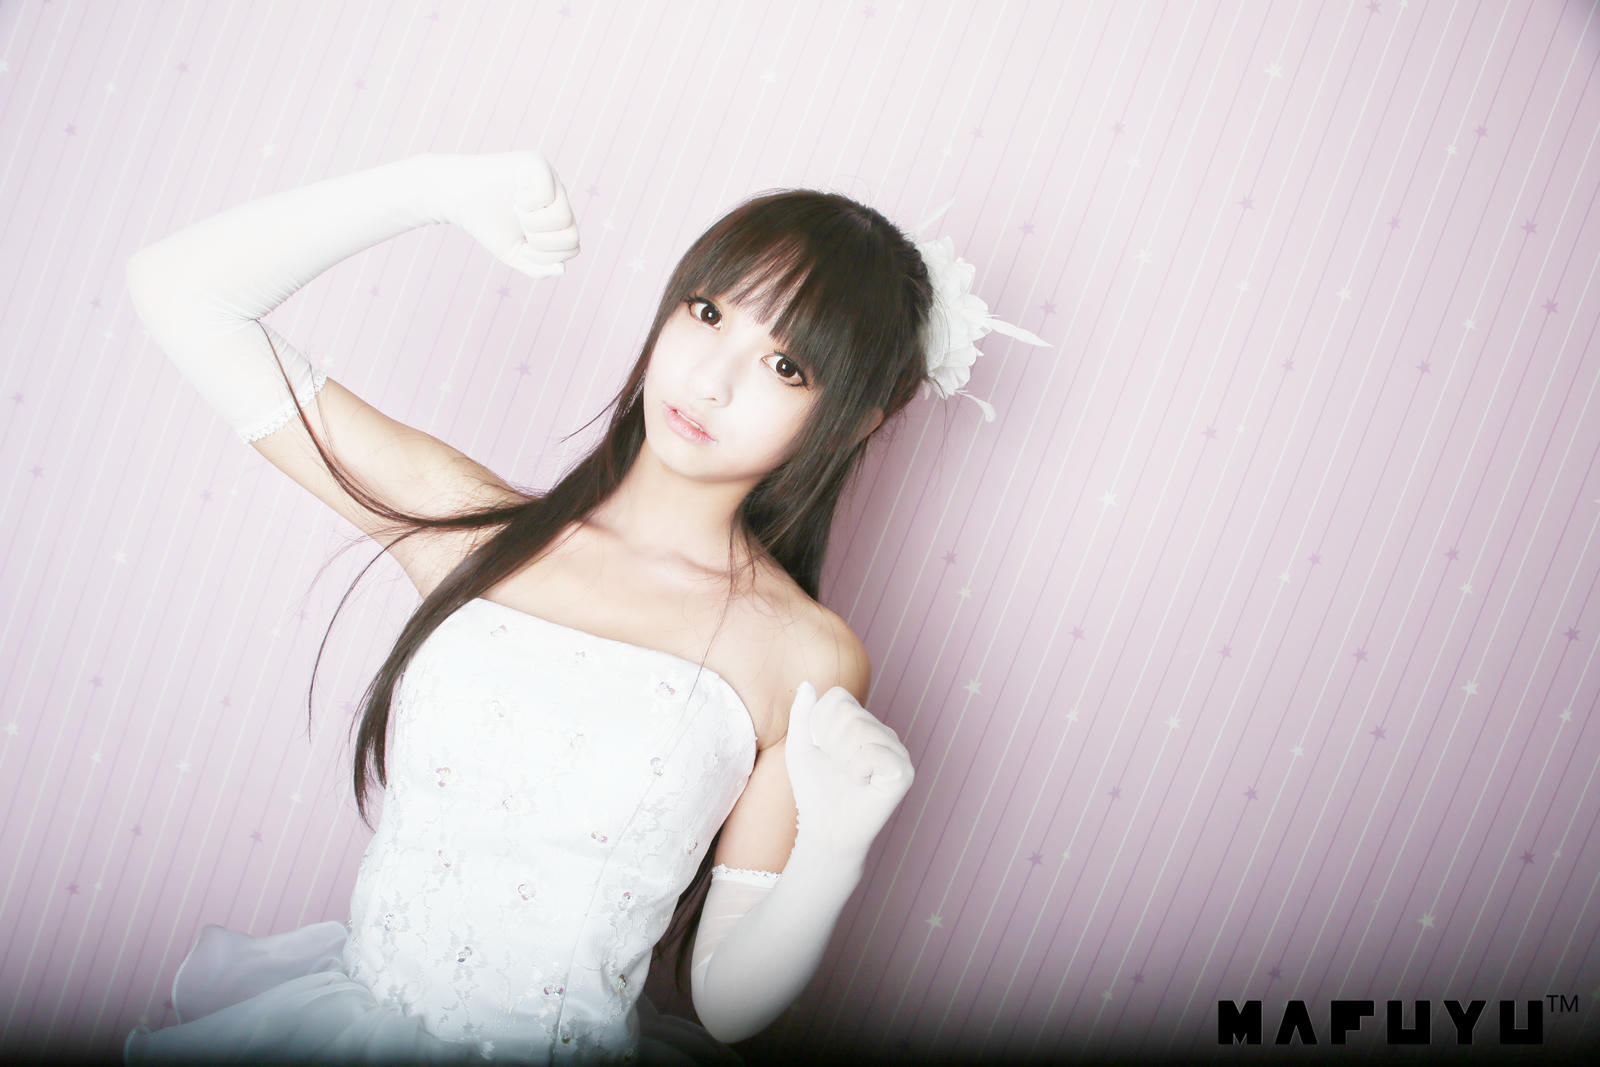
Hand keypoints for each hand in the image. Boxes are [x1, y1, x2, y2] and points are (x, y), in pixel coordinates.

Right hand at [425, 150, 578, 280]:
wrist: (457, 197)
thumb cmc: (487, 223)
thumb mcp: (514, 254)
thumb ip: (537, 267)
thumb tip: (562, 270)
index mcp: (558, 216)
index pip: (572, 247)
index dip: (546, 256)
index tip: (524, 247)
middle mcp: (560, 195)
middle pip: (572, 235)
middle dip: (540, 242)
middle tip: (521, 229)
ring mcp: (551, 177)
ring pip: (563, 217)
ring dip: (533, 224)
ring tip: (516, 212)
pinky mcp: (536, 163)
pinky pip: (547, 194)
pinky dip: (526, 203)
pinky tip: (514, 197)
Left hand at [785, 681, 913, 859]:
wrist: (825, 830)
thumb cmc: (814, 790)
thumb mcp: (799, 747)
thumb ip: (802, 714)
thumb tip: (807, 684)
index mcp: (863, 723)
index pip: (839, 697)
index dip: (819, 724)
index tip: (822, 750)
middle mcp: (883, 733)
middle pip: (848, 713)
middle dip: (830, 743)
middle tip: (836, 767)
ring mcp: (897, 751)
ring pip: (860, 731)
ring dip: (841, 758)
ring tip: (848, 776)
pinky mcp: (904, 772)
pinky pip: (873, 752)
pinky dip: (857, 769)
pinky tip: (862, 782)